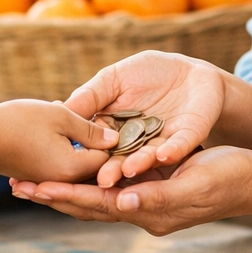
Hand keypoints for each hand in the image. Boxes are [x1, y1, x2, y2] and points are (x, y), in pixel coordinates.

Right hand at [0, 99, 115, 182]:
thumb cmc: (19, 123)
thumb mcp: (60, 116)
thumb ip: (90, 129)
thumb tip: (115, 139)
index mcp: (74, 168)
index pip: (109, 157)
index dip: (112, 136)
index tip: (107, 117)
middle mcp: (66, 182)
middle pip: (95, 164)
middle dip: (94, 140)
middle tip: (87, 118)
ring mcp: (53, 182)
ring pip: (78, 163)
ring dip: (78, 143)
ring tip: (68, 117)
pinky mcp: (42, 178)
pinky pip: (62, 165)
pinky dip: (64, 148)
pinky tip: (55, 127)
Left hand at [21, 147, 251, 235]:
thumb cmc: (228, 176)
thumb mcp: (194, 182)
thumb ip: (158, 193)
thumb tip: (121, 200)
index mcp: (148, 210)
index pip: (95, 204)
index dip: (61, 195)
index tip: (31, 187)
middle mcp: (142, 211)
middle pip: (87, 206)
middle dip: (52, 195)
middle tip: (15, 185)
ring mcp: (147, 203)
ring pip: (95, 198)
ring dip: (64, 191)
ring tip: (32, 181)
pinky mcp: (152, 190)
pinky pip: (111, 188)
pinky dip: (87, 182)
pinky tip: (73, 172)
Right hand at [61, 51, 228, 185]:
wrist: (190, 70)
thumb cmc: (148, 72)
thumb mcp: (113, 79)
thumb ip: (91, 96)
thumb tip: (60, 109)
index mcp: (115, 131)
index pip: (98, 147)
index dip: (88, 157)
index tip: (73, 168)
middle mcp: (137, 143)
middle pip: (122, 158)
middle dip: (112, 169)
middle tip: (102, 182)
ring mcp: (163, 141)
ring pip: (149, 155)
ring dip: (139, 164)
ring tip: (129, 171)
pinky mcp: (189, 135)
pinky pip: (181, 144)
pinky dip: (173, 150)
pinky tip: (164, 155)